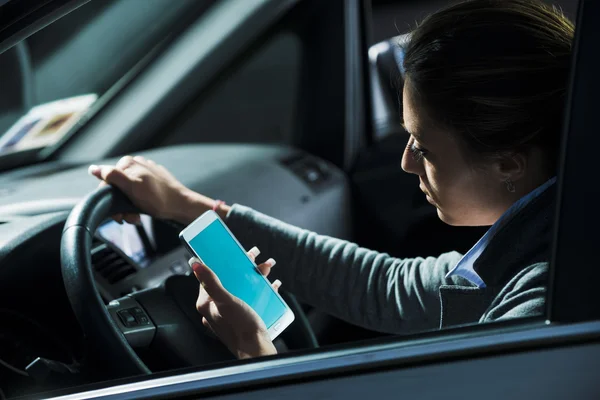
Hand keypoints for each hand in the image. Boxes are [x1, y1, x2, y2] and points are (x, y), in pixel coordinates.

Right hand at [88, 155, 223, 224]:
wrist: (181, 205)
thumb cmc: (158, 198)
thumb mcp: (132, 186)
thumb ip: (112, 176)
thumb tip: (93, 169)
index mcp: (127, 163)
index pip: (107, 181)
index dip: (108, 198)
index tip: (117, 213)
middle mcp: (135, 164)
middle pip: (116, 187)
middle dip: (119, 205)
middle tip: (127, 217)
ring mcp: (144, 173)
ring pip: (125, 192)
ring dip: (127, 207)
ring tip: (136, 216)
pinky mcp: (151, 182)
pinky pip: (137, 193)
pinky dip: (136, 204)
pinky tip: (142, 211)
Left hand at [191, 247, 279, 358]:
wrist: (256, 349)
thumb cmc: (240, 328)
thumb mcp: (226, 301)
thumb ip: (211, 282)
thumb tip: (195, 264)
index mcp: (207, 304)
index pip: (210, 277)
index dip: (222, 263)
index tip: (234, 254)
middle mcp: (216, 308)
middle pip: (228, 280)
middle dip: (243, 268)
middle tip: (254, 257)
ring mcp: (229, 313)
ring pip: (241, 288)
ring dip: (254, 276)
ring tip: (266, 268)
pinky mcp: (242, 318)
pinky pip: (250, 298)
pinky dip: (260, 289)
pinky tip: (271, 284)